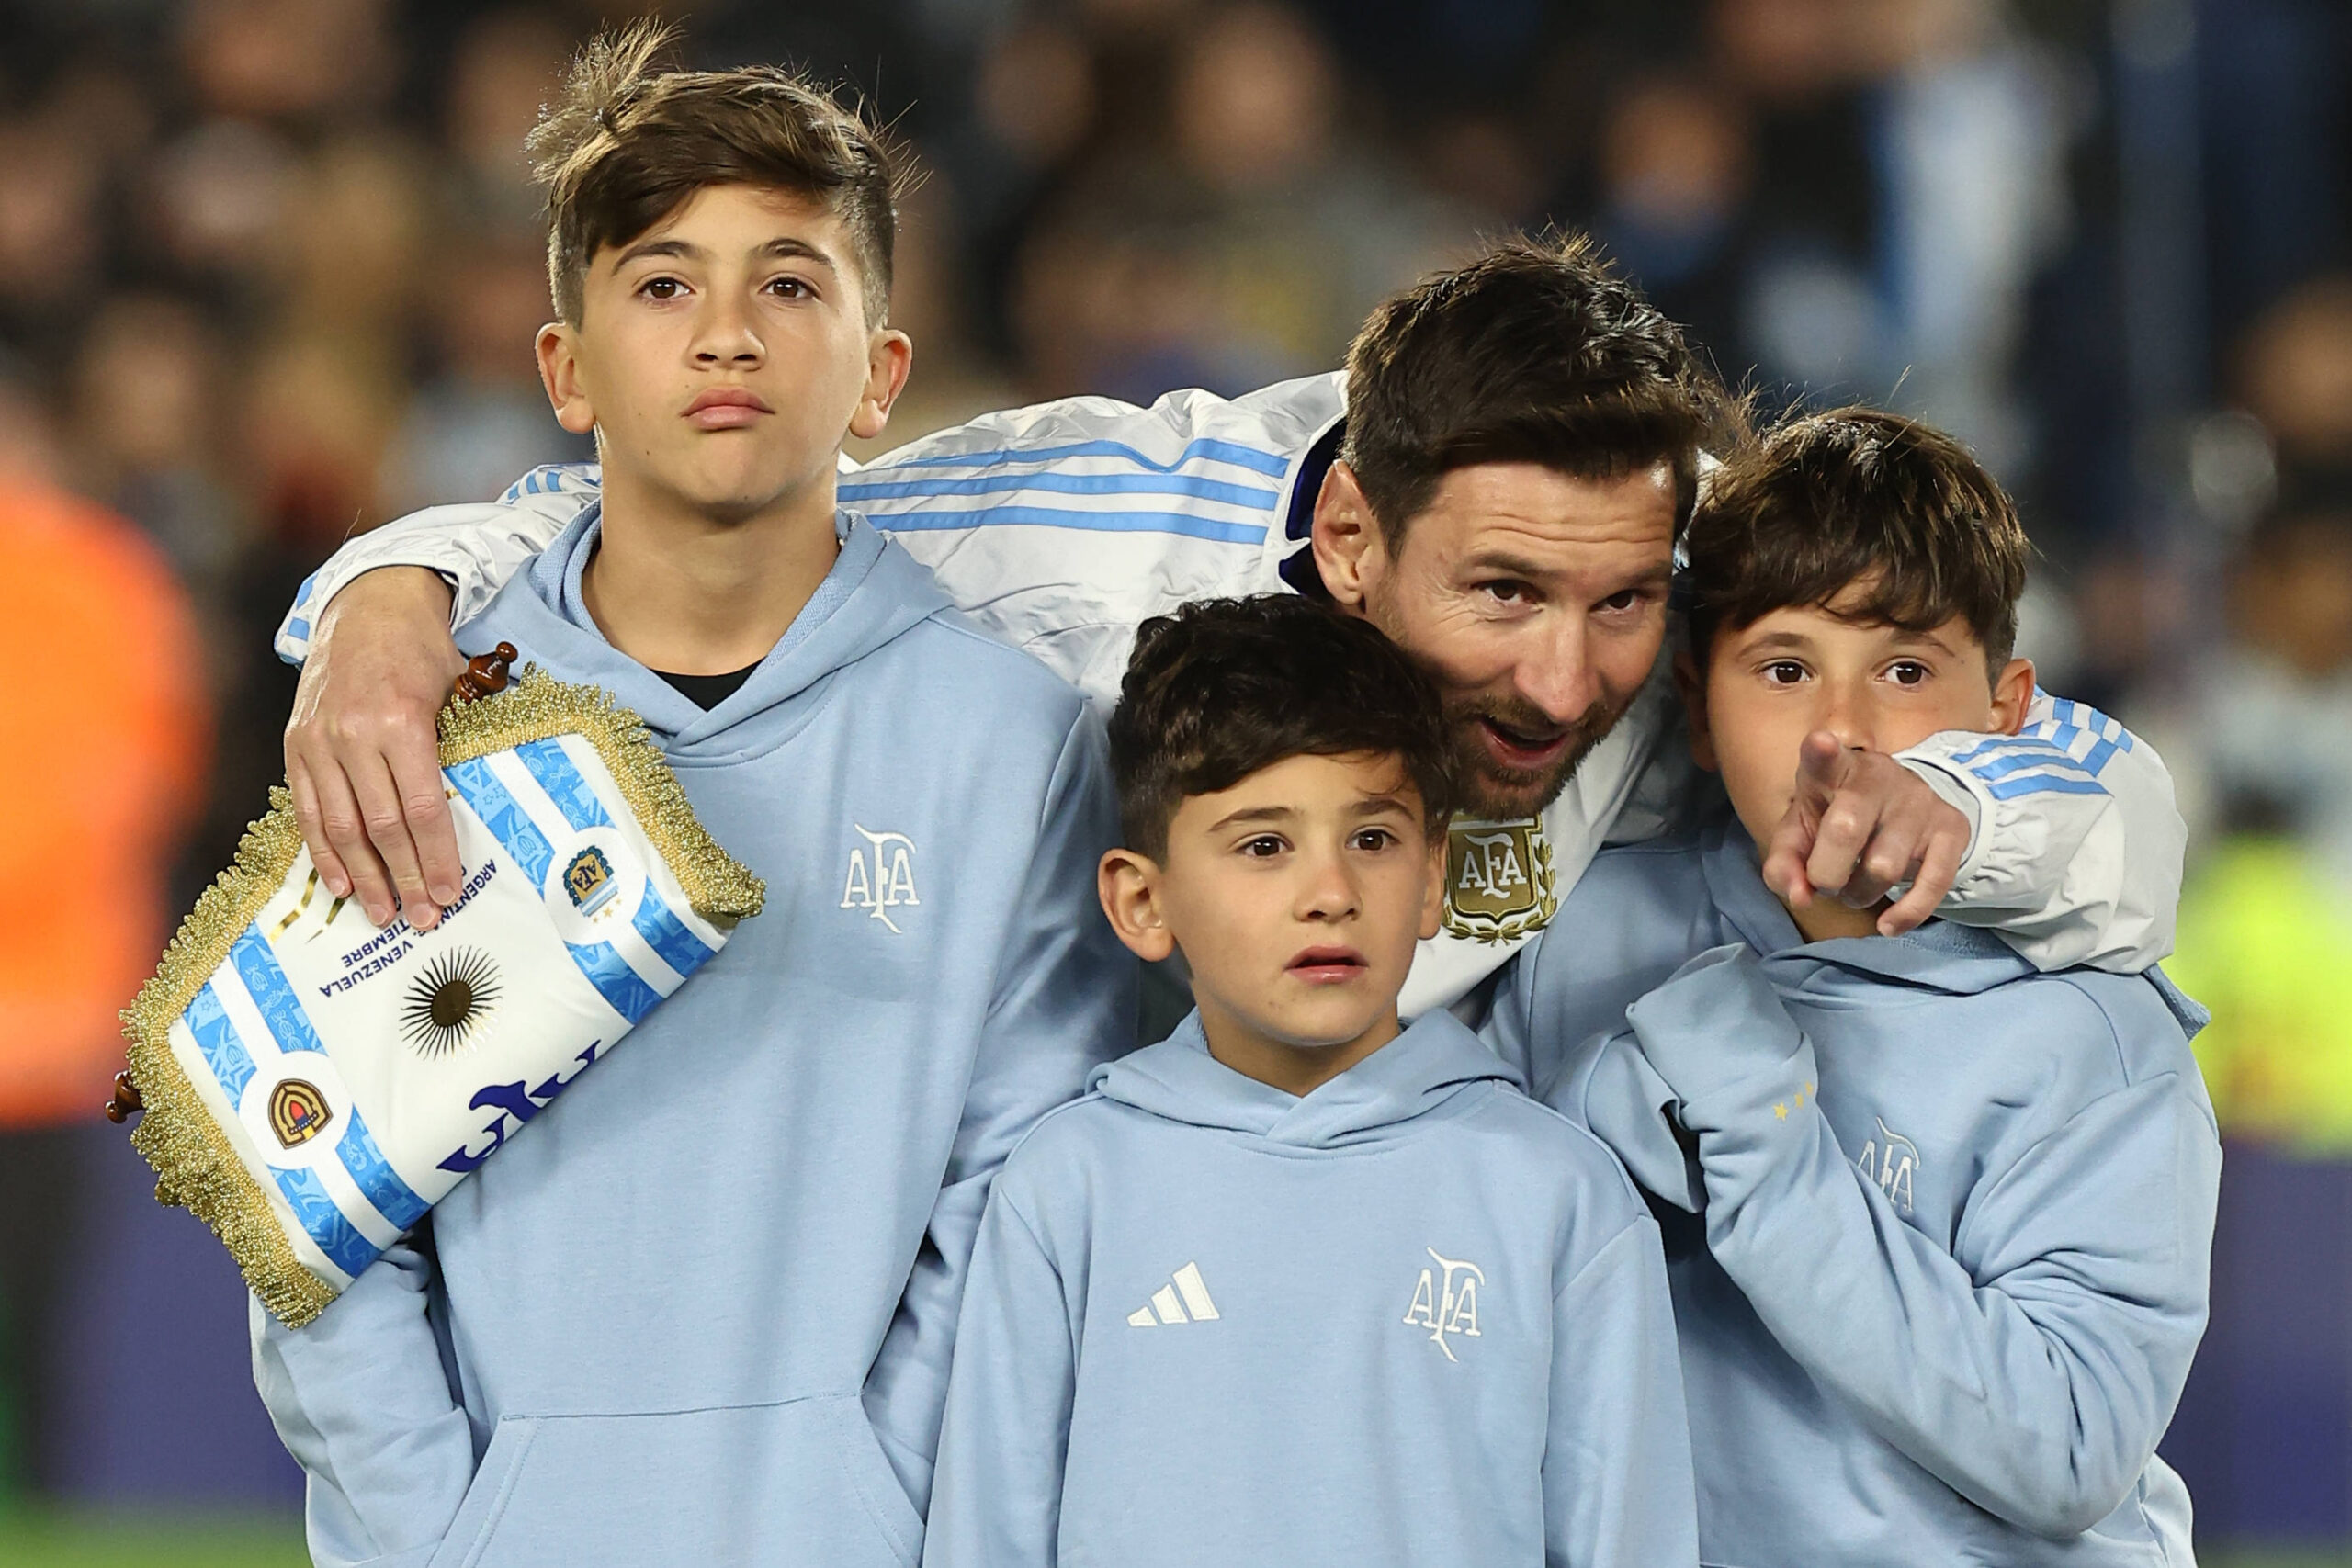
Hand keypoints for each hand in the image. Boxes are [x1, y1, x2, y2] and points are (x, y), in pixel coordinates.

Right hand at [284, 568, 466, 928]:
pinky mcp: (295, 744)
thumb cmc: (422, 650)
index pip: (423, 808)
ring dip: (364, 877)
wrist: (366, 605)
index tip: (450, 893)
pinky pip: (309, 809)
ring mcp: (318, 741)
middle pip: (382, 826)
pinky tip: (339, 883)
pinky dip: (323, 850)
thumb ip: (457, 746)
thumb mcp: (454, 689)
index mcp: (402, 722)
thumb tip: (474, 814)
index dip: (437, 856)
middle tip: (423, 918)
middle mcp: (354, 734)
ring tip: (383, 914)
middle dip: (405, 878)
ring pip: (341, 826)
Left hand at [1761, 732, 1970, 935]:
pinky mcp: (1952, 826)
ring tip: (1855, 889)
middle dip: (1827, 874)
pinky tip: (1888, 925)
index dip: (1821, 752)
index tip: (1820, 743)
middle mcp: (1878, 776)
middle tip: (1826, 881)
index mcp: (1833, 769)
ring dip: (1860, 895)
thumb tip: (1800, 896)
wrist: (1899, 807)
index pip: (1824, 757)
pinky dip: (1908, 913)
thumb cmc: (1835, 818)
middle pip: (1846, 830)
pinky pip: (1935, 881)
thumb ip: (1785, 864)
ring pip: (1884, 867)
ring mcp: (1919, 800)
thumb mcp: (1801, 833)